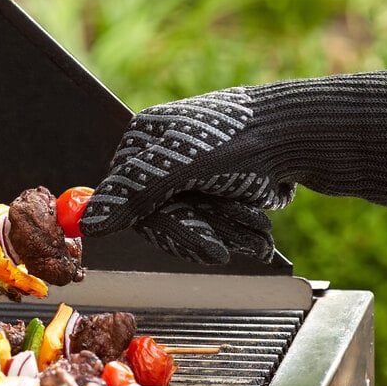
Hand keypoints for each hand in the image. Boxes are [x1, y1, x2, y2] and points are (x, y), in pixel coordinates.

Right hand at [81, 66, 386, 263]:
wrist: (298, 138)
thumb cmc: (243, 142)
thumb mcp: (186, 166)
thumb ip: (137, 192)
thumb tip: (88, 224)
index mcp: (147, 140)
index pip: (131, 200)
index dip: (166, 229)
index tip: (204, 246)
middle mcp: (165, 158)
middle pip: (164, 218)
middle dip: (203, 234)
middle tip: (228, 248)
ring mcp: (192, 175)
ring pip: (194, 226)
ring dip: (227, 233)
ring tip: (255, 229)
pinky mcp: (216, 189)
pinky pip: (215, 225)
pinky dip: (237, 229)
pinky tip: (257, 223)